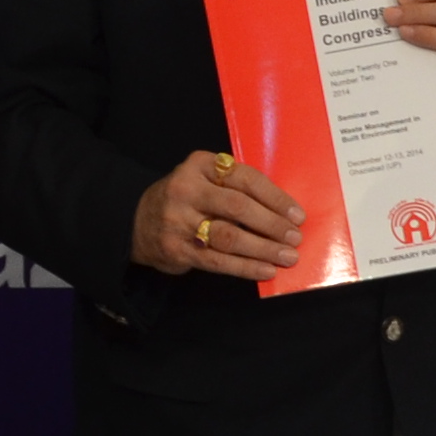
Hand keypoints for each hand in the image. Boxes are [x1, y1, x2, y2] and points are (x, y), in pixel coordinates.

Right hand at [131, 148, 302, 281]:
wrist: (138, 221)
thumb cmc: (186, 199)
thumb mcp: (204, 179)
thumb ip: (234, 187)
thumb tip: (282, 213)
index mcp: (200, 165)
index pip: (245, 178)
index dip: (275, 198)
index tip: (297, 215)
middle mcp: (187, 190)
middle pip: (238, 207)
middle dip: (272, 224)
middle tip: (295, 238)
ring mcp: (179, 221)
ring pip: (229, 236)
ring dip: (263, 248)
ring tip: (286, 257)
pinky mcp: (177, 249)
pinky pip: (217, 261)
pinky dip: (245, 267)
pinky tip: (265, 270)